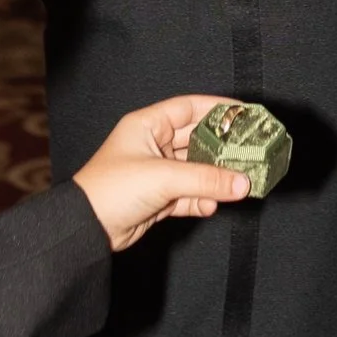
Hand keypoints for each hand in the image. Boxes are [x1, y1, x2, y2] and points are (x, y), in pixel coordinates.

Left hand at [73, 94, 250, 251]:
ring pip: (195, 170)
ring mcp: (156, 172)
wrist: (87, 228)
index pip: (188, 107)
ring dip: (215, 178)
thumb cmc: (112, 189)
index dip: (217, 108)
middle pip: (197, 140)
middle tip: (250, 151)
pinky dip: (201, 200)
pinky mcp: (158, 198)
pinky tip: (212, 205)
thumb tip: (242, 183)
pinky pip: (188, 194)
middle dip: (223, 148)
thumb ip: (205, 179)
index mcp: (147, 126)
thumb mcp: (163, 178)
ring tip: (239, 183)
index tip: (244, 112)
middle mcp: (153, 145)